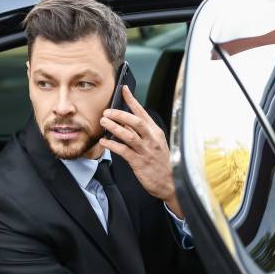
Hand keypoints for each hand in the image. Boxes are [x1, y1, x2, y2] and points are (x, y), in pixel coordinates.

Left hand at [99, 86, 183, 217]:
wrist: (171, 183)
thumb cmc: (162, 164)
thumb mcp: (156, 144)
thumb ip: (143, 133)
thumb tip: (125, 122)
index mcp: (156, 133)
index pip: (143, 112)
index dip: (132, 100)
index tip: (124, 89)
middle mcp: (152, 140)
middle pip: (136, 121)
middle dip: (120, 114)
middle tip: (107, 111)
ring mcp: (146, 151)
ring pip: (129, 135)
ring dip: (114, 127)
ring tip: (104, 122)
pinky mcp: (139, 163)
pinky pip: (123, 151)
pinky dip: (112, 145)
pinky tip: (104, 142)